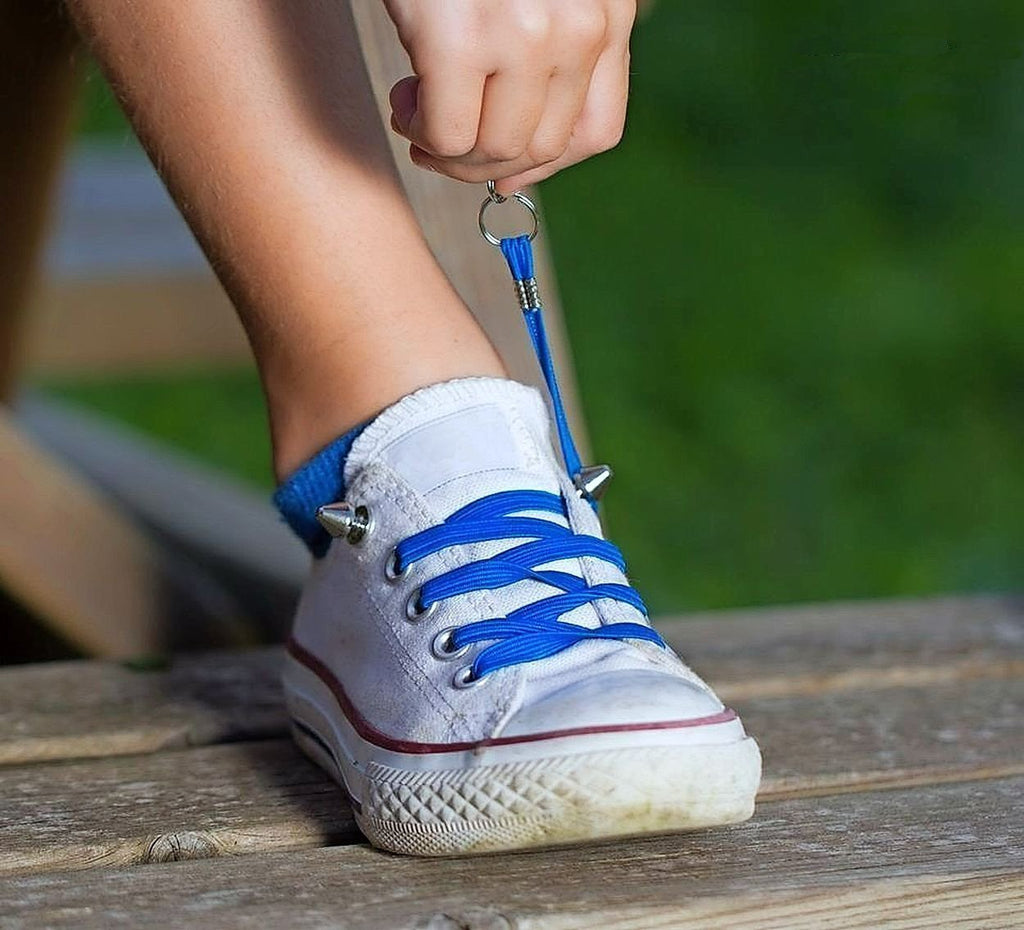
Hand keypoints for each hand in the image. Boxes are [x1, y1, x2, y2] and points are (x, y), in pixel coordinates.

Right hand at [382, 0, 635, 194]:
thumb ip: (550, 65)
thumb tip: (513, 174)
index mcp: (607, 9)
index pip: (598, 132)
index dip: (545, 164)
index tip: (501, 167)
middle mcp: (579, 23)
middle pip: (543, 149)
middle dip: (486, 162)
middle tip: (440, 138)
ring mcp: (525, 31)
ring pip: (496, 151)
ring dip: (449, 152)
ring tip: (417, 111)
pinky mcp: (461, 37)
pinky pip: (449, 136)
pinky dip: (421, 134)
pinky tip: (404, 100)